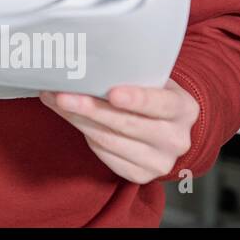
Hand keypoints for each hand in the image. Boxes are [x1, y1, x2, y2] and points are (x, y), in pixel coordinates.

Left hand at [39, 79, 198, 183]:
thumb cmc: (153, 96)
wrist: (167, 129)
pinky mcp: (140, 175)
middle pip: (127, 124)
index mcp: (184, 109)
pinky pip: (104, 154)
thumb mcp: (154, 81)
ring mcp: (159, 162)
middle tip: (62, 96)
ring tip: (55, 102)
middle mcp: (176, 139)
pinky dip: (84, 134)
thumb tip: (87, 64)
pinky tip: (70, 118)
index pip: (161, 104)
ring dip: (77, 120)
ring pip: (109, 140)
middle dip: (91, 109)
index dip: (137, 99)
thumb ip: (132, 75)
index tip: (112, 93)